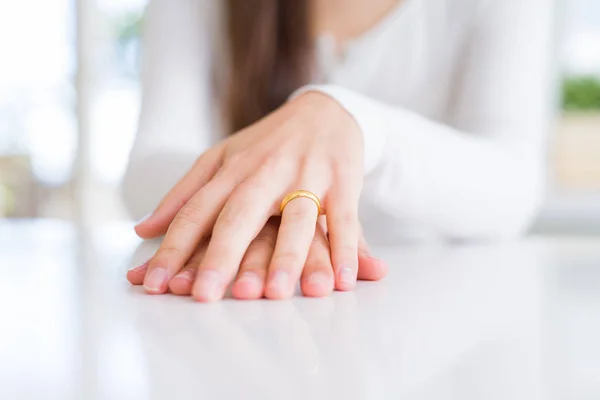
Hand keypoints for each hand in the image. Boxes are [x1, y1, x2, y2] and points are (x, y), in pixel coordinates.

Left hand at [134, 92, 381, 300]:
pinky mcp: (343, 183)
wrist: (324, 110)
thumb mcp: (221, 158)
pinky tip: (343, 281)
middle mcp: (265, 172)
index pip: (196, 212)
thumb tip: (143, 230)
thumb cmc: (267, 143)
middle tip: (204, 296)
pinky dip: (347, 250)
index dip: (174, 248)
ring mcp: (306, 176)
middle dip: (221, 256)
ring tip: (273, 294)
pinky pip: (346, 220)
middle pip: (240, 216)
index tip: (155, 285)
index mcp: (231, 170)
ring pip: (294, 220)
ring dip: (286, 257)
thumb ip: (184, 194)